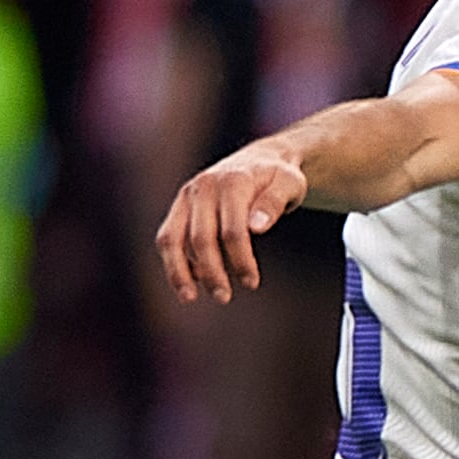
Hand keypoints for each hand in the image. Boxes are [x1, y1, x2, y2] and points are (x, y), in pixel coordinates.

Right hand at [158, 141, 310, 301]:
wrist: (260, 160)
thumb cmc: (278, 178)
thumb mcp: (289, 184)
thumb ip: (274, 202)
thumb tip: (256, 227)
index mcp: (233, 182)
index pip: (232, 230)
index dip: (241, 259)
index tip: (252, 283)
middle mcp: (203, 187)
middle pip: (200, 238)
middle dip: (212, 272)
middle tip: (224, 298)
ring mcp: (187, 196)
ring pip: (172, 238)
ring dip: (179, 271)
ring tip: (190, 298)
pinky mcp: (179, 206)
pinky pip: (169, 237)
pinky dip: (176, 260)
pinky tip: (192, 282)